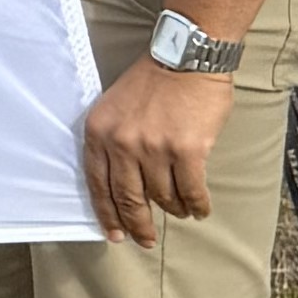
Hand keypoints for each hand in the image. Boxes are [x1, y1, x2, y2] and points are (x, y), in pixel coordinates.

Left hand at [81, 56, 225, 249]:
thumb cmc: (153, 80)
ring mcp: (154, 148)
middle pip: (128, 199)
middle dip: (137, 225)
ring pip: (162, 197)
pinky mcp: (187, 151)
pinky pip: (191, 192)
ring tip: (180, 212)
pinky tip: (199, 210)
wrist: (186, 57)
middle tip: (146, 240)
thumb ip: (112, 142)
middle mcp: (122, 143)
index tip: (115, 235)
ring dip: (173, 209)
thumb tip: (122, 185)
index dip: (108, 214)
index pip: (97, 184)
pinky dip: (196, 205)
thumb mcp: (114, 107)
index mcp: (99, 132)